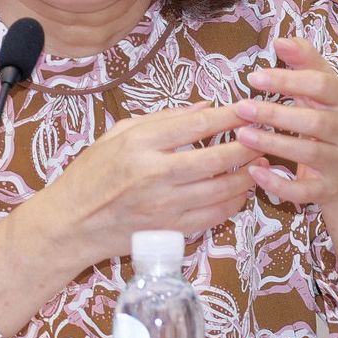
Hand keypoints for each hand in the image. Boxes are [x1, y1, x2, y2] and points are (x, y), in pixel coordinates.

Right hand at [49, 102, 263, 269]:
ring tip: (262, 162)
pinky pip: (212, 216)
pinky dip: (232, 204)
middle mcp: (154, 175)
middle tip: (265, 136)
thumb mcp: (119, 133)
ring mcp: (163, 206)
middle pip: (214, 158)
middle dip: (247, 145)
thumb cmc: (92, 173)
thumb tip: (204, 107)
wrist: (72, 223)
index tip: (248, 108)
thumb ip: (162, 119)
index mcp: (140, 144)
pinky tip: (242, 192)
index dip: (228, 116)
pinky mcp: (169, 230)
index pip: (196, 126)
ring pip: (219, 189)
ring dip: (246, 176)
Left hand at [234, 37, 337, 278]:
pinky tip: (255, 171)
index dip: (288, 79)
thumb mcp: (326, 90)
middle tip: (242, 107)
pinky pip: (304, 190)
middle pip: (314, 121)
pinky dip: (279, 183)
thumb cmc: (333, 122)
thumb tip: (282, 40)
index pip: (321, 85)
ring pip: (308, 153)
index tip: (254, 77)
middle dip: (276, 114)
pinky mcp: (328, 189)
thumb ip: (306, 63)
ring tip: (242, 135)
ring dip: (273, 144)